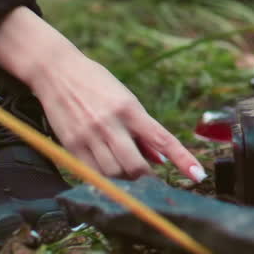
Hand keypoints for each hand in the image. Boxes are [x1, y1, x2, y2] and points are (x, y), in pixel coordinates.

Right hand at [0, 8, 205, 182]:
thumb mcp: (125, 99)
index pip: (163, 139)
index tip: (197, 174)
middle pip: (136, 167)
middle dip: (146, 179)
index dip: (183, 159)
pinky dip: (104, 179)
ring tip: (126, 175)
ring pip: (114, 174)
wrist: (55, 71)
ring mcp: (89, 136)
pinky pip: (92, 174)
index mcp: (130, 109)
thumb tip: (160, 159)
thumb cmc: (96, 84)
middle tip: (150, 182)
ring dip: (125, 181)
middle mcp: (111, 124)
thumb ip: (142, 131)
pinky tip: (108, 173)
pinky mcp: (71, 145)